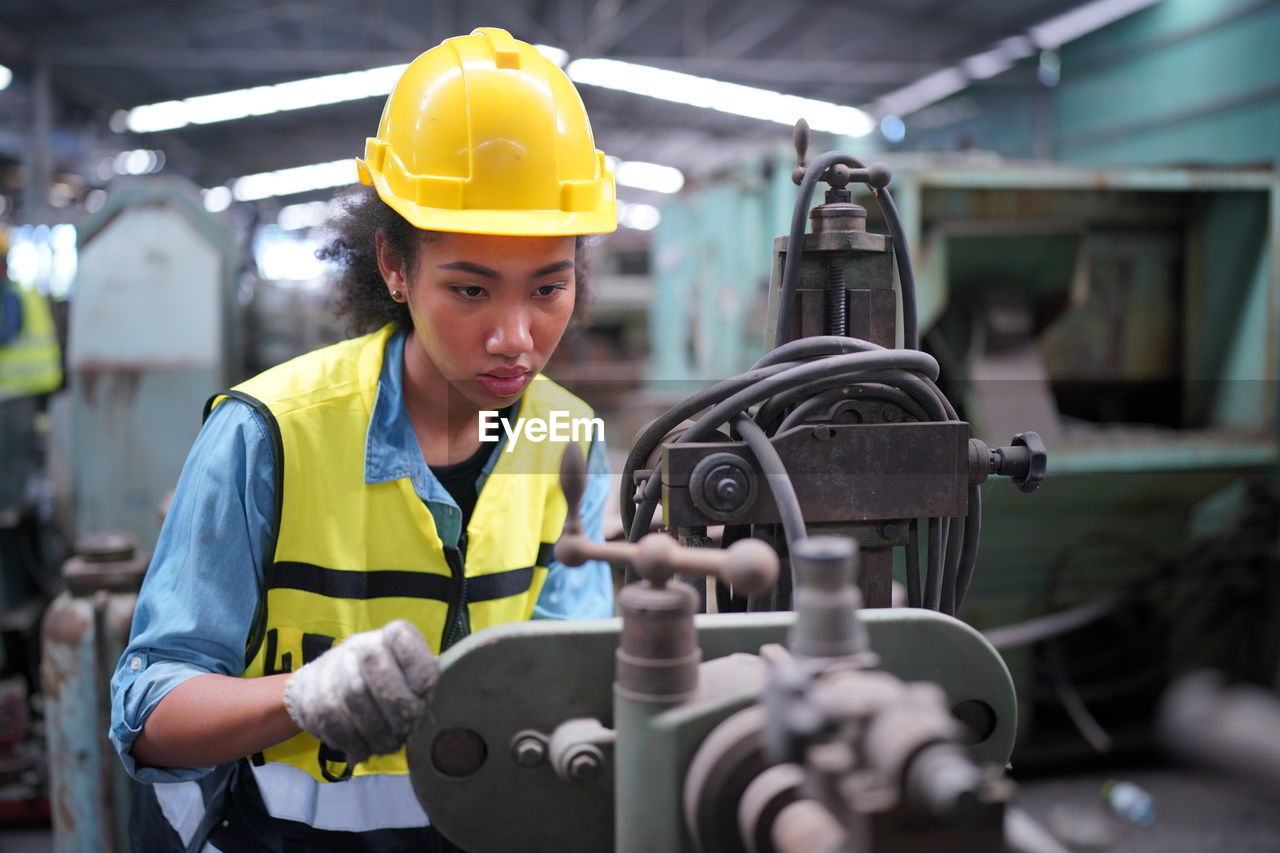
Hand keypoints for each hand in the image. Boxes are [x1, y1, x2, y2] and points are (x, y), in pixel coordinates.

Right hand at [283, 619, 438, 764]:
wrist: (319, 684)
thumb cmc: (380, 682)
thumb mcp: (405, 675)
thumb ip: (419, 686)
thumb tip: (429, 710)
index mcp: (390, 636)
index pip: (403, 638)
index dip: (417, 668)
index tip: (424, 694)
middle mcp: (360, 645)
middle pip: (379, 672)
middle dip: (398, 708)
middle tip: (406, 730)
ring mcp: (333, 668)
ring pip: (356, 700)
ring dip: (377, 731)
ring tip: (388, 745)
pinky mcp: (312, 696)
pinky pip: (334, 722)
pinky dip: (354, 742)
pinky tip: (364, 749)